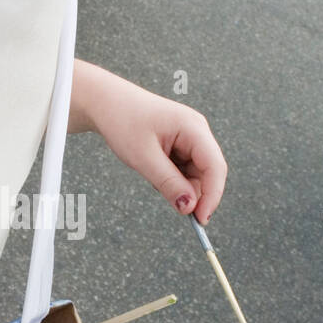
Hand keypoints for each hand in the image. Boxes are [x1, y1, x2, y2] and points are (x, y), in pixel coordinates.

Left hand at [85, 72, 226, 225]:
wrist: (106, 102)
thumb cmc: (123, 122)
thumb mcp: (143, 157)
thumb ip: (168, 183)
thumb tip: (189, 208)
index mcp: (193, 127)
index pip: (215, 166)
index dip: (212, 195)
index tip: (200, 219)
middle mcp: (197, 131)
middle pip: (209, 172)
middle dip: (195, 193)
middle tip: (176, 209)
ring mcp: (191, 137)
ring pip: (196, 174)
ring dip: (180, 186)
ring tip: (153, 175)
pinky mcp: (182, 144)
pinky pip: (185, 169)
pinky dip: (173, 179)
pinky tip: (154, 171)